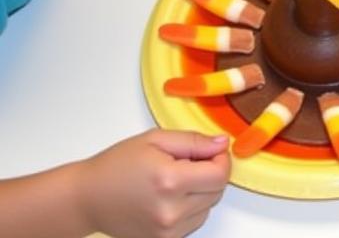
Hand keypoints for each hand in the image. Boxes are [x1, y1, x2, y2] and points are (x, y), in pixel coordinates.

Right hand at [77, 130, 228, 237]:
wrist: (87, 198)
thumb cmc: (118, 165)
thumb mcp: (156, 139)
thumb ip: (194, 141)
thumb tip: (222, 144)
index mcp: (170, 181)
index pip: (219, 175)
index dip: (221, 159)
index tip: (211, 151)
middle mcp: (170, 211)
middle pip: (216, 192)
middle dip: (211, 173)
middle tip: (189, 162)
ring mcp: (166, 232)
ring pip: (208, 208)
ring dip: (202, 192)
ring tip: (177, 180)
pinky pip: (193, 223)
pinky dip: (191, 209)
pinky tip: (172, 197)